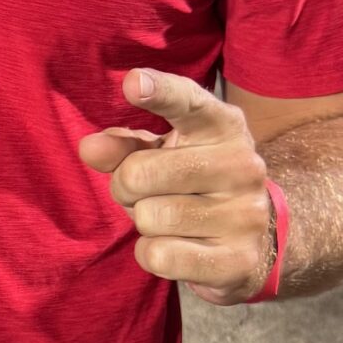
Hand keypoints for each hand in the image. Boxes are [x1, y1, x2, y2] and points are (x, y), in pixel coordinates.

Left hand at [77, 68, 276, 305]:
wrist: (253, 235)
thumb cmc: (191, 181)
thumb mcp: (159, 153)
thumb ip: (122, 146)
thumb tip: (89, 148)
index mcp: (221, 125)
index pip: (187, 102)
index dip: (159, 91)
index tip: (132, 83)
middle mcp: (241, 164)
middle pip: (139, 174)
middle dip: (125, 187)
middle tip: (146, 192)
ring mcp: (245, 213)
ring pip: (149, 217)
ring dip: (143, 222)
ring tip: (168, 218)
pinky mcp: (239, 259)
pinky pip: (160, 256)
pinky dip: (152, 255)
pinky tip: (175, 247)